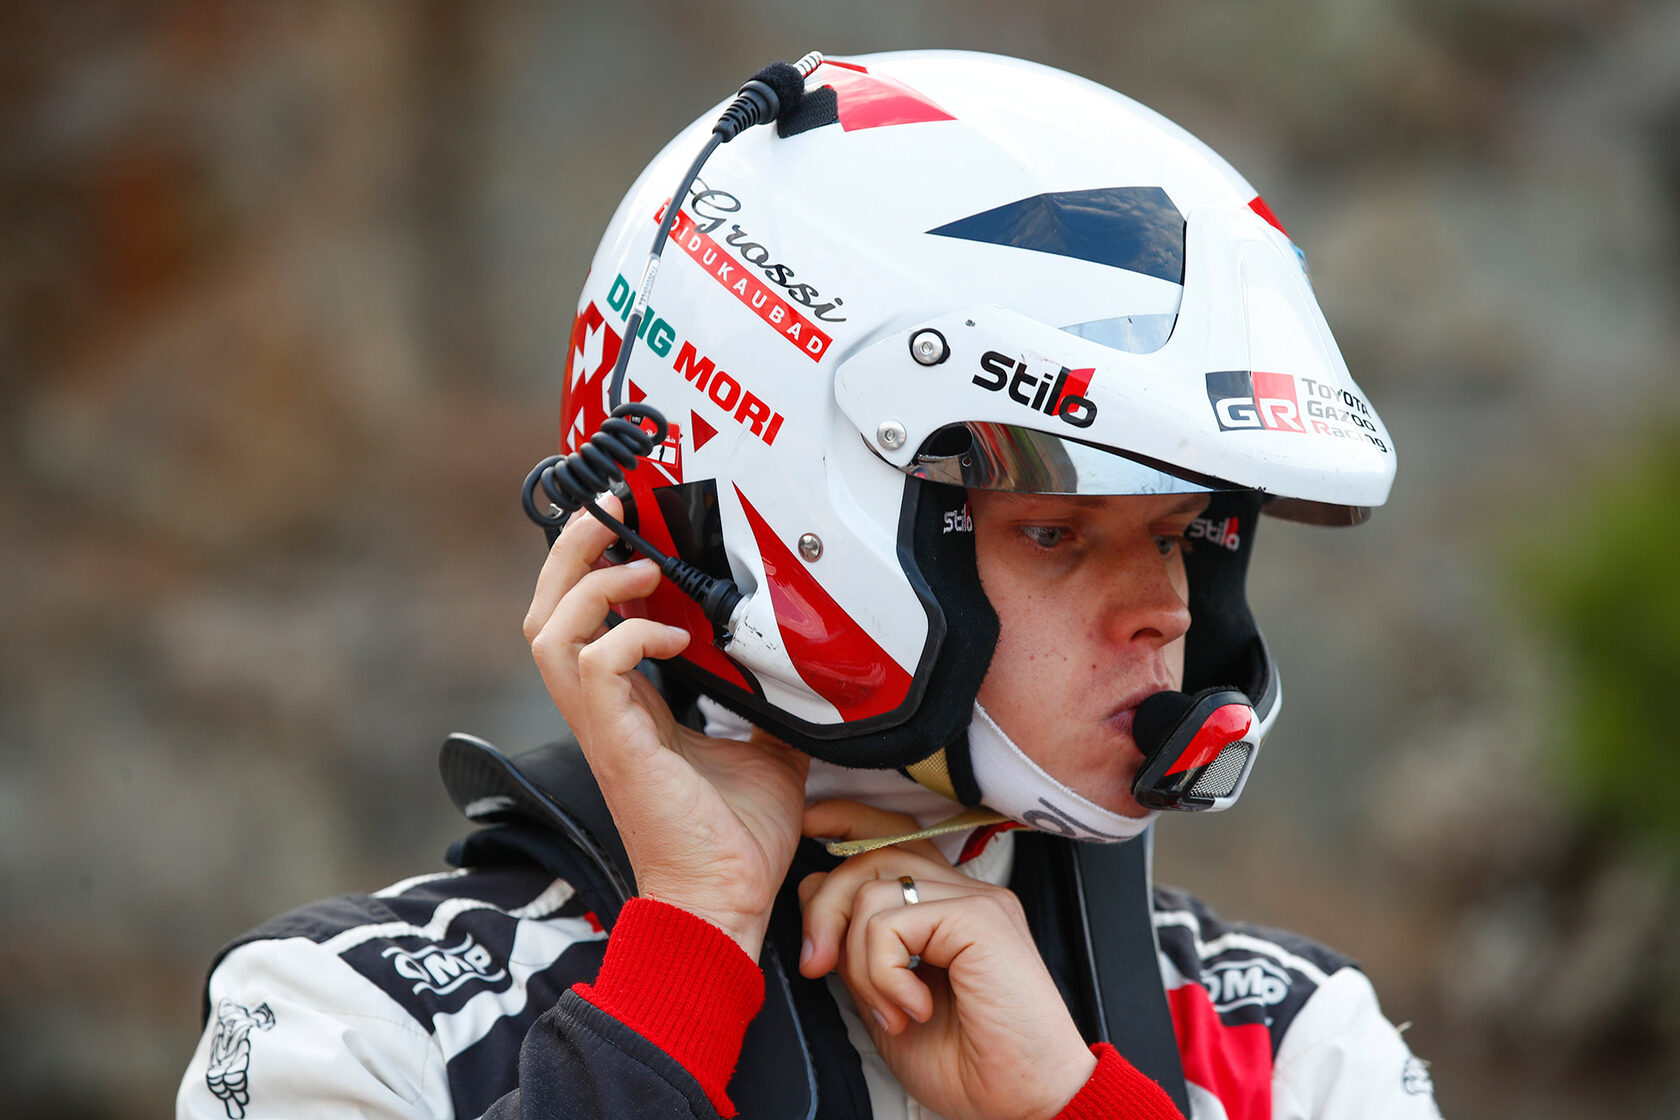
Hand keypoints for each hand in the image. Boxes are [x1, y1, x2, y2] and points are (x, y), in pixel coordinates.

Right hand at [523, 498, 808, 957]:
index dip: (591, 566)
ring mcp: (604, 727)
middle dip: (569, 552)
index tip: (627, 522)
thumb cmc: (736, 839)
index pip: (582, 620)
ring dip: (591, 586)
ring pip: (548, 632)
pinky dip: (627, 636)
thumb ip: (768, 697)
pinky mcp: (618, 745)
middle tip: (607, 510)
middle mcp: (603, 710)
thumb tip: (807, 660)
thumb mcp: (768, 746)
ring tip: (642, 572)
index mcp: (627, 706)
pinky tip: (671, 639)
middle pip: (544, 612)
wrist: (727, 902)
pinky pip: (594, 667)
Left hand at [798, 801, 1096, 1119]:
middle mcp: (964, 893)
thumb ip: (857, 948)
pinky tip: (911, 1008)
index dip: (844, 823)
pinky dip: (882, 973)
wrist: (1022, 1105)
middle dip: (825, 906)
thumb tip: (813, 896)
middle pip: (872, 852)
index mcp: (945, 906)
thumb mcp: (886, 999)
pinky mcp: (980, 918)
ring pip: (872, 887)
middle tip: (817, 966)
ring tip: (889, 1010)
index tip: (807, 829)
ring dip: (859, 961)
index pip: (890, 838)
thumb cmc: (967, 1064)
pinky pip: (892, 923)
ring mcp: (976, 901)